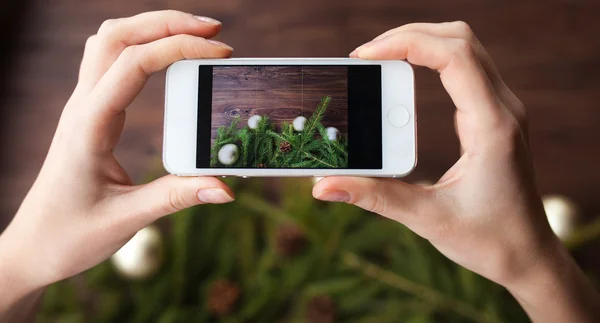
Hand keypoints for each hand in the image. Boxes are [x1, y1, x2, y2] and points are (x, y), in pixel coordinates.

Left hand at [0, 10, 233, 309]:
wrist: (33, 247)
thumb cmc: (69, 235)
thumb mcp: (126, 220)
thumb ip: (177, 198)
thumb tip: (226, 188)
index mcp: (88, 126)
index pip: (134, 64)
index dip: (179, 48)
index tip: (219, 52)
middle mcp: (82, 107)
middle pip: (117, 35)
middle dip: (166, 22)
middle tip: (213, 30)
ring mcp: (83, 107)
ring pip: (110, 42)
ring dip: (151, 28)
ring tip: (195, 35)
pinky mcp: (90, 114)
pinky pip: (112, 63)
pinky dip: (142, 47)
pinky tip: (168, 59)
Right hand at [313, 22, 599, 321]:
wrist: (529, 256)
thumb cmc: (490, 240)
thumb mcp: (427, 219)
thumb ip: (374, 197)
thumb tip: (324, 186)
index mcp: (492, 127)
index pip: (454, 56)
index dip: (406, 43)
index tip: (365, 56)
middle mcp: (502, 109)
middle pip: (460, 39)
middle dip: (409, 35)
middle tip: (366, 56)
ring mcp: (500, 110)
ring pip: (464, 49)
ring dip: (421, 43)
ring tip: (379, 61)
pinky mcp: (492, 117)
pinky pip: (465, 69)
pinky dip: (431, 61)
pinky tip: (403, 78)